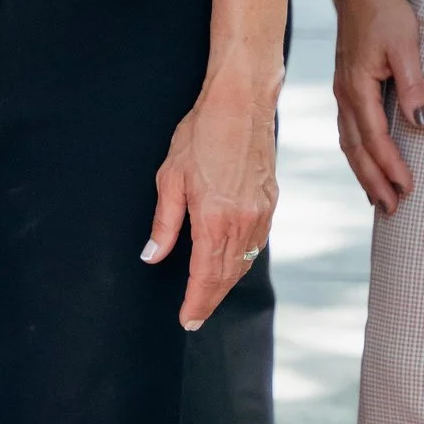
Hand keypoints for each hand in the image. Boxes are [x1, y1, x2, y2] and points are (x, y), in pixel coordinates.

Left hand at [145, 64, 277, 329]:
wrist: (240, 104)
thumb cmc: (201, 133)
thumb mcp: (170, 177)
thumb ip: (165, 222)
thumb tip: (153, 255)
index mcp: (215, 218)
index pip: (205, 275)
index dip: (196, 302)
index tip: (187, 320)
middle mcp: (243, 221)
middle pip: (227, 276)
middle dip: (210, 300)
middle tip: (195, 318)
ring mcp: (260, 213)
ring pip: (244, 263)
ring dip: (227, 283)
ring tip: (209, 296)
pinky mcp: (270, 203)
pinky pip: (256, 244)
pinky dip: (242, 261)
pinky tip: (230, 264)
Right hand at [332, 0, 423, 214]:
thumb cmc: (387, 14)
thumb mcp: (406, 45)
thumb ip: (414, 84)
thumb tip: (423, 122)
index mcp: (357, 87)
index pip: (374, 137)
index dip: (390, 166)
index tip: (409, 188)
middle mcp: (344, 95)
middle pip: (356, 149)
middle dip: (373, 181)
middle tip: (393, 210)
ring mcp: (342, 93)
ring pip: (349, 144)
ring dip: (363, 173)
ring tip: (379, 199)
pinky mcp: (346, 89)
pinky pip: (348, 132)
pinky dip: (357, 155)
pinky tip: (367, 166)